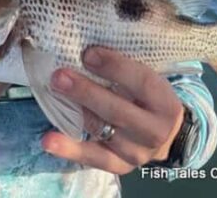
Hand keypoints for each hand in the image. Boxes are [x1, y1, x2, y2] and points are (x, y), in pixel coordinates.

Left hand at [41, 47, 183, 174]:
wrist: (168, 138)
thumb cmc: (150, 99)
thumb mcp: (149, 82)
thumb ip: (126, 70)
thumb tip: (88, 50)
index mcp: (165, 103)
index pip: (141, 82)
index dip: (114, 67)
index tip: (88, 54)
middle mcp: (154, 131)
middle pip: (117, 110)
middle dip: (86, 91)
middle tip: (60, 75)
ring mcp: (136, 152)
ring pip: (102, 131)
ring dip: (74, 113)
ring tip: (53, 94)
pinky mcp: (120, 167)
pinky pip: (93, 158)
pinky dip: (69, 149)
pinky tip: (48, 140)